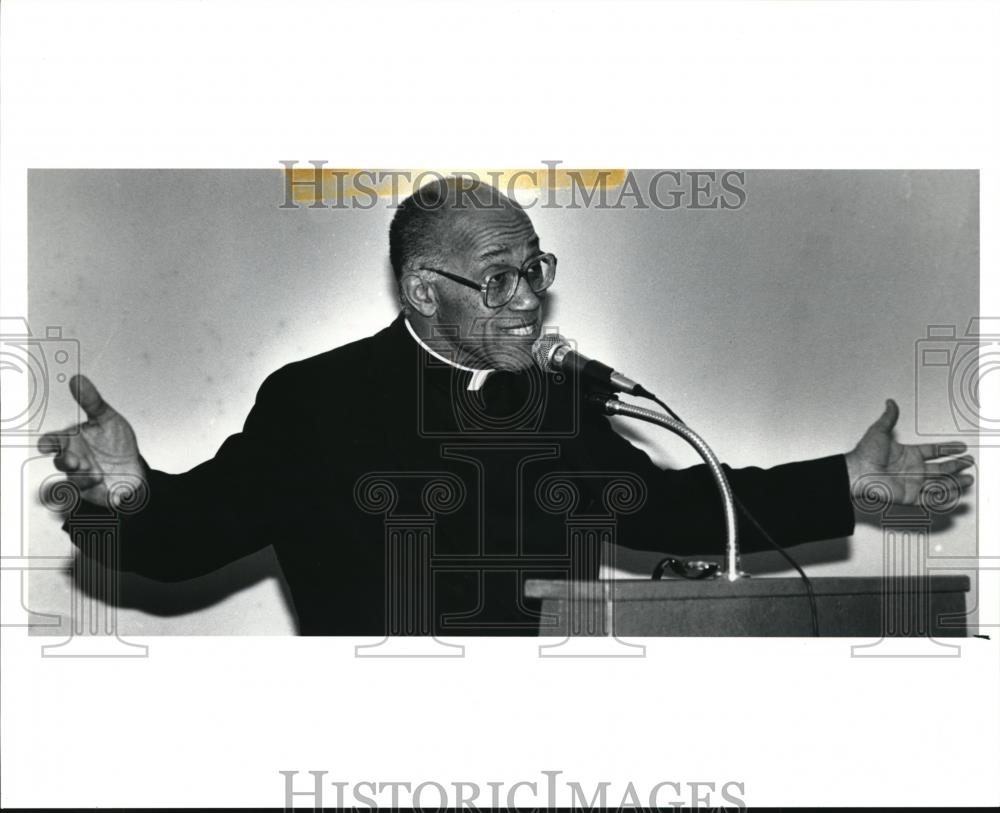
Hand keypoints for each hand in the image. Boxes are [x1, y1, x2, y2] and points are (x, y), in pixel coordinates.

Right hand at [37, 375, 144, 508]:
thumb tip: (77, 379)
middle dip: (67, 461)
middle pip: (61, 461)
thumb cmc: (115, 443)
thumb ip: (92, 401)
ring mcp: (81, 477)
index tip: (48, 445)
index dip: (47, 443)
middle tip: (77, 460)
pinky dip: (95, 492)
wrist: (134, 468)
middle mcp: (73, 459)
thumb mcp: (107, 418)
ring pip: (72, 480)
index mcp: (72, 441)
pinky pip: (87, 495)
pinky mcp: (93, 492)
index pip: (52, 441)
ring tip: (96, 474)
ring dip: (82, 478)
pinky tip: (104, 486)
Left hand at [845, 398, 974, 506]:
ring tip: (968, 479)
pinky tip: (954, 494)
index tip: (960, 447)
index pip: (933, 451)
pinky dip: (943, 497)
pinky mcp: (910, 496)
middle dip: (956, 465)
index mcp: (908, 454)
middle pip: (940, 468)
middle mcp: (912, 469)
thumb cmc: (865, 454)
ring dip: (955, 481)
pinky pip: (930, 498)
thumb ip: (888, 417)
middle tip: (969, 463)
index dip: (948, 448)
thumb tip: (890, 403)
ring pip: (939, 483)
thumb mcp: (878, 431)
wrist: (858, 472)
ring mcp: (912, 483)